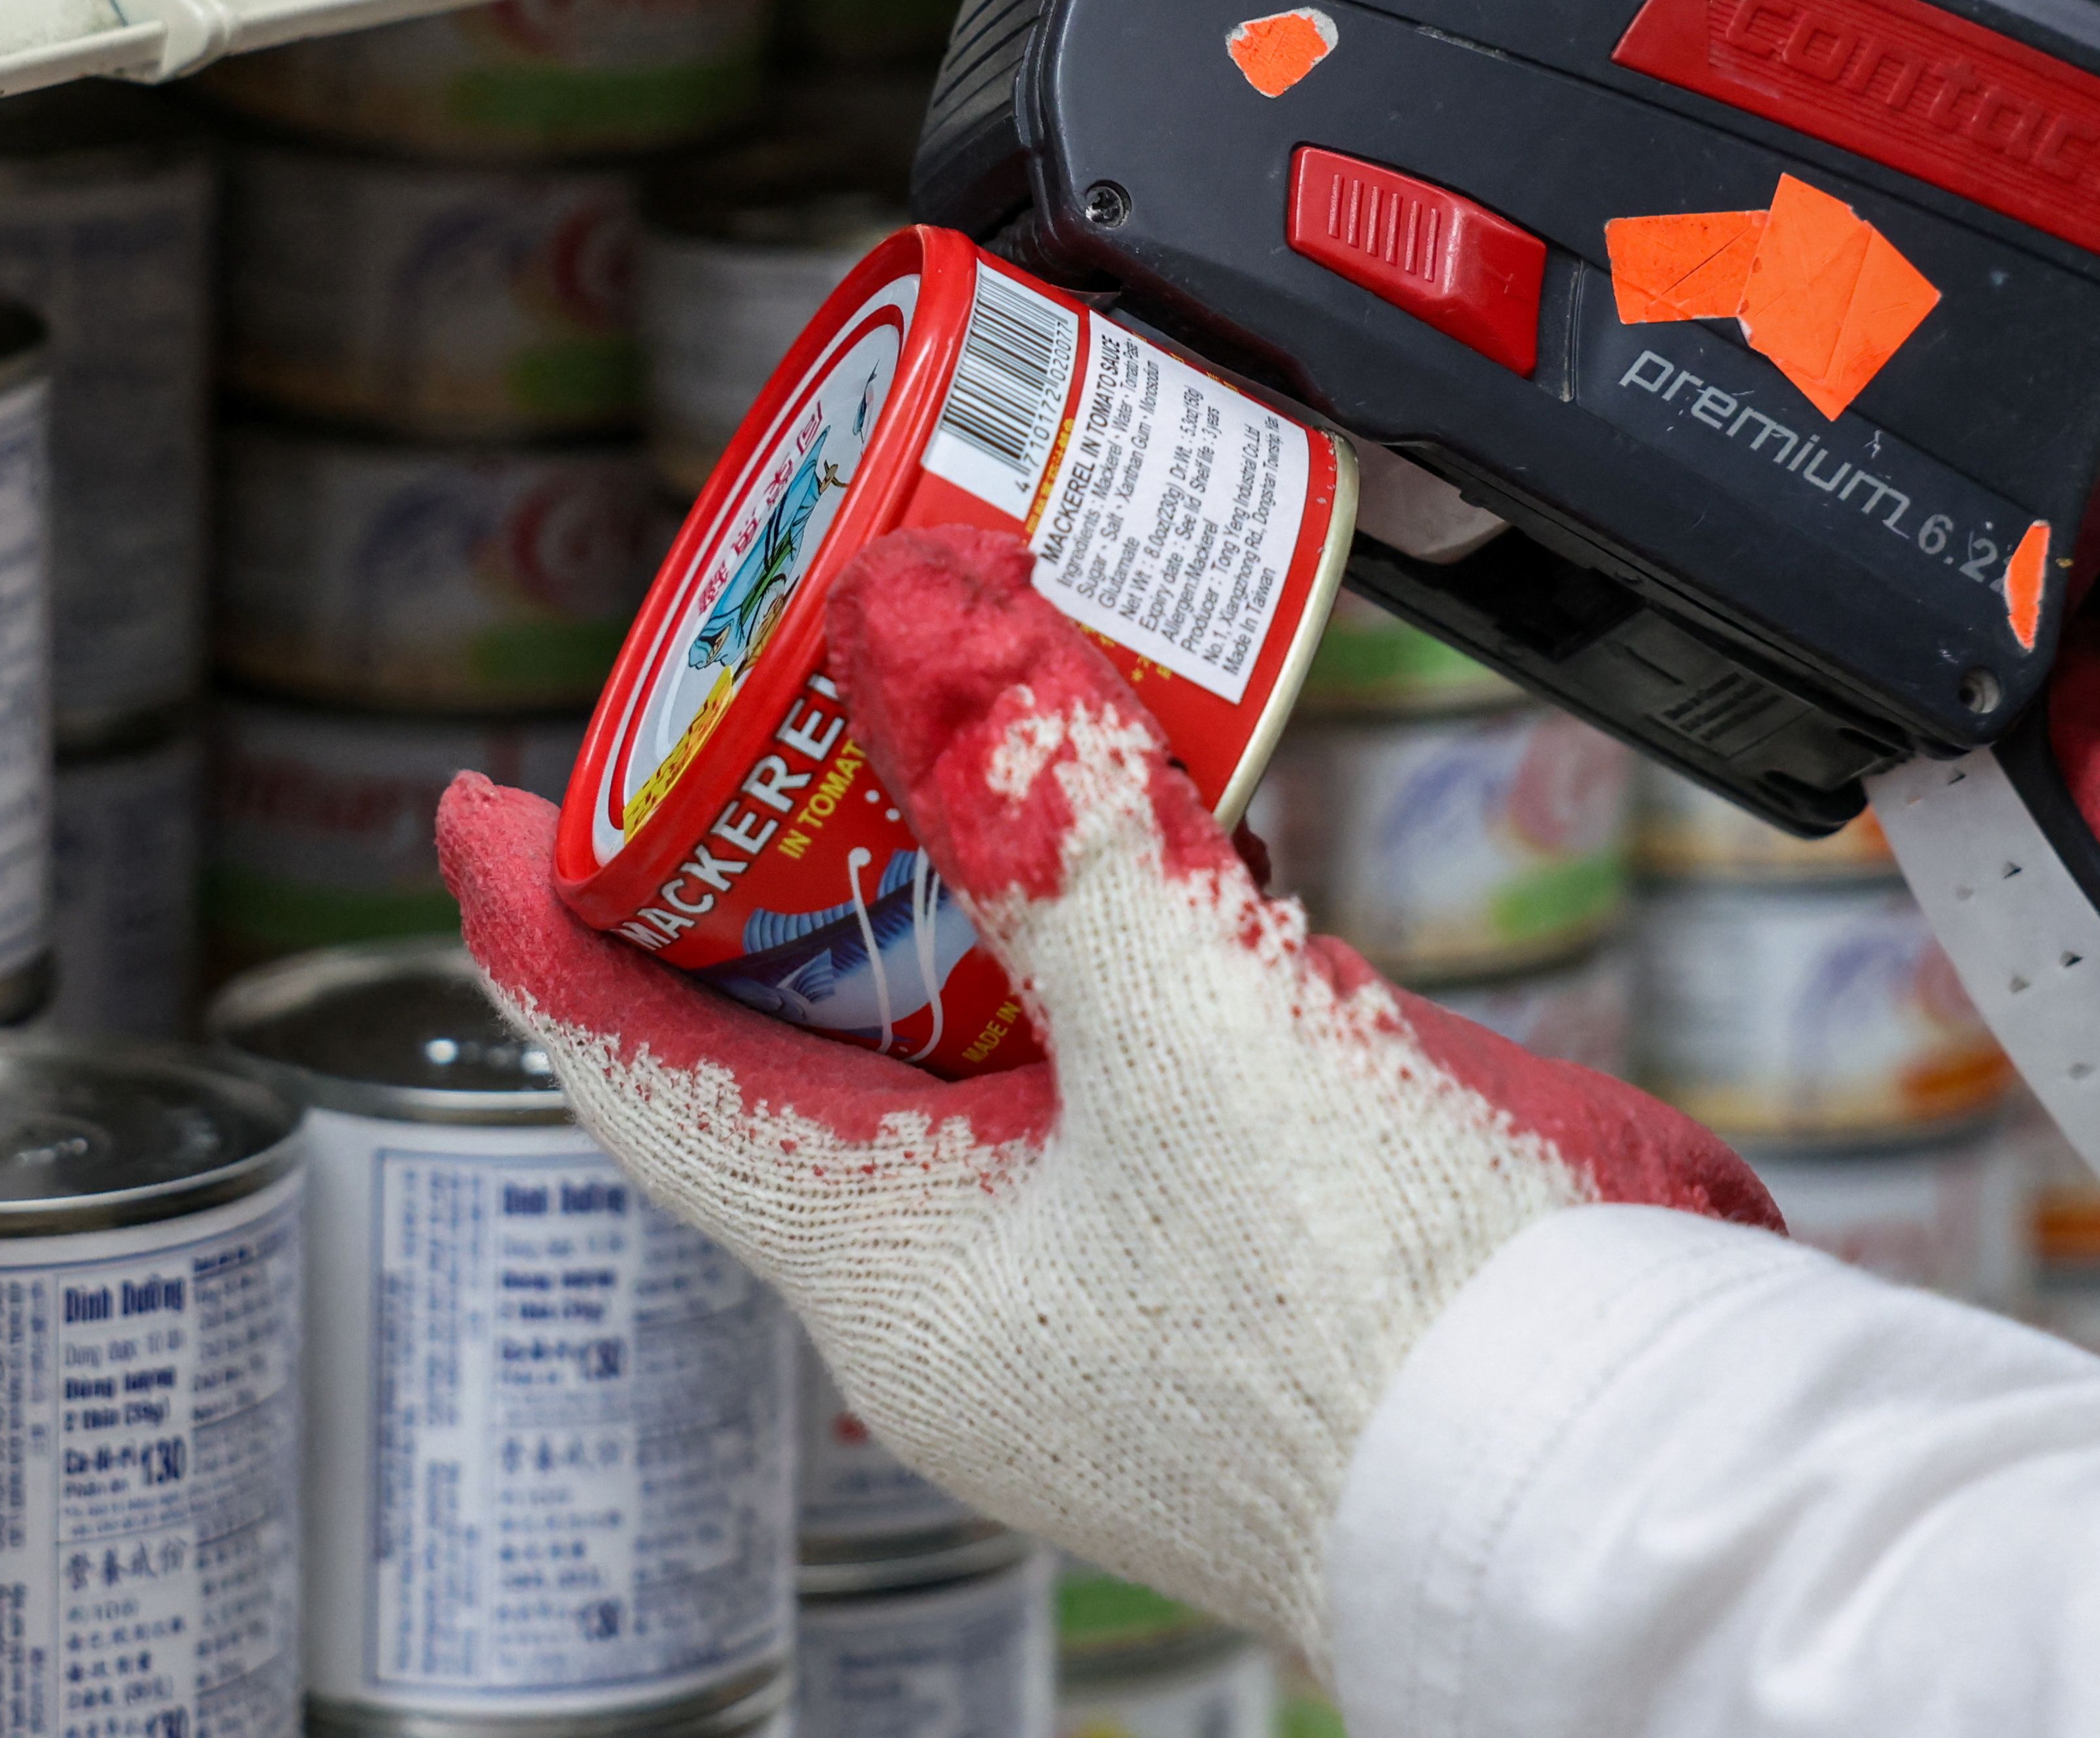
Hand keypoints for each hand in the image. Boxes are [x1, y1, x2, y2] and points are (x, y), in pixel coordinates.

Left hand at [441, 528, 1775, 1666]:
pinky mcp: (1224, 1282)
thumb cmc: (1398, 1324)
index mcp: (900, 1271)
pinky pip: (1101, 1093)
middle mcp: (974, 1303)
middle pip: (799, 1055)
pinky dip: (1101, 968)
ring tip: (959, 752)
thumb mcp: (1205, 1022)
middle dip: (776, 877)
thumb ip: (1058, 811)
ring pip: (962, 1066)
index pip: (649, 1073)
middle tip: (764, 718)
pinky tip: (1179, 869)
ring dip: (956, 909)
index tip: (485, 807)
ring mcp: (1100, 1303)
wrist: (1614, 1489)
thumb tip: (915, 609)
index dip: (555, 923)